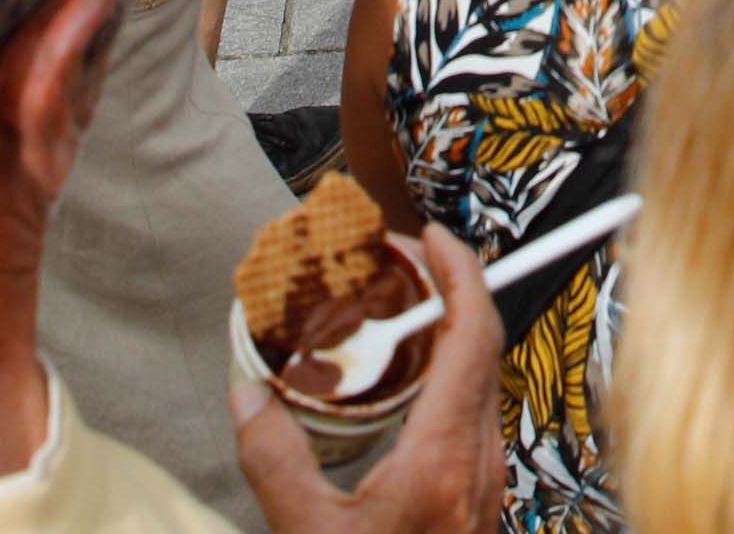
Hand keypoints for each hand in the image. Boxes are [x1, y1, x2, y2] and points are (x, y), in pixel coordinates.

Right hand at [232, 226, 506, 533]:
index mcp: (442, 460)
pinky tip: (404, 380)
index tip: (425, 234)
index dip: (458, 271)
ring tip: (397, 309)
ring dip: (449, 332)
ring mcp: (485, 482)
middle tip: (398, 262)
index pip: (474, 334)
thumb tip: (248, 396)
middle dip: (449, 289)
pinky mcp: (478, 500)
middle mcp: (478, 463)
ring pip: (482, 381)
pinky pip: (472, 414)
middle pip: (485, 346)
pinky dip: (446, 374)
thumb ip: (275, 461)